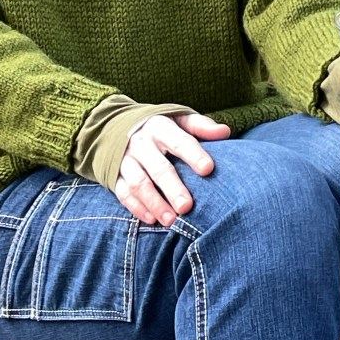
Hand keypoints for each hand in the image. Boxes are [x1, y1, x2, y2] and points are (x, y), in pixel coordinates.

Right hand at [114, 113, 230, 226]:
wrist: (116, 125)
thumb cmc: (160, 128)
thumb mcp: (179, 119)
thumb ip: (201, 126)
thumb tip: (225, 132)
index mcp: (160, 126)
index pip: (179, 140)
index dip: (193, 154)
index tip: (208, 169)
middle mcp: (141, 143)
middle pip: (157, 166)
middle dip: (172, 187)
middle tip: (187, 206)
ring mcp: (125, 160)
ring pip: (138, 183)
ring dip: (154, 203)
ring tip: (171, 220)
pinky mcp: (115, 175)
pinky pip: (123, 193)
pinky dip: (137, 208)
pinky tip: (152, 220)